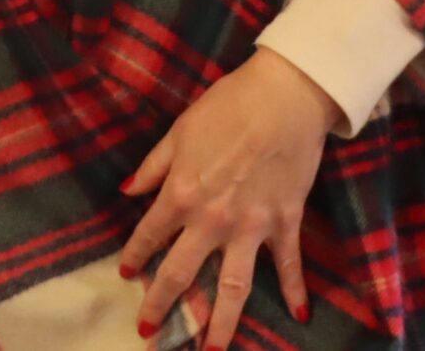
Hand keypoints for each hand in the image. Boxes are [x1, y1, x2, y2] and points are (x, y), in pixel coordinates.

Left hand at [117, 51, 332, 347]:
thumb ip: (154, 167)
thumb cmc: (226, 106)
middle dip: (162, 304)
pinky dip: (295, 290)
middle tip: (147, 329)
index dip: (133, 258)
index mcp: (181, 193)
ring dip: (221, 322)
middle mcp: (212, 219)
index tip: (125, 276)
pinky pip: (289, 264)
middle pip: (182, 272)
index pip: (149, 236)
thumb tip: (128, 193)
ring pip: (233, 286)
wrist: (283, 97)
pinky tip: (299, 315)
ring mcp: (252, 226)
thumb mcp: (179, 131)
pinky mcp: (286, 222)